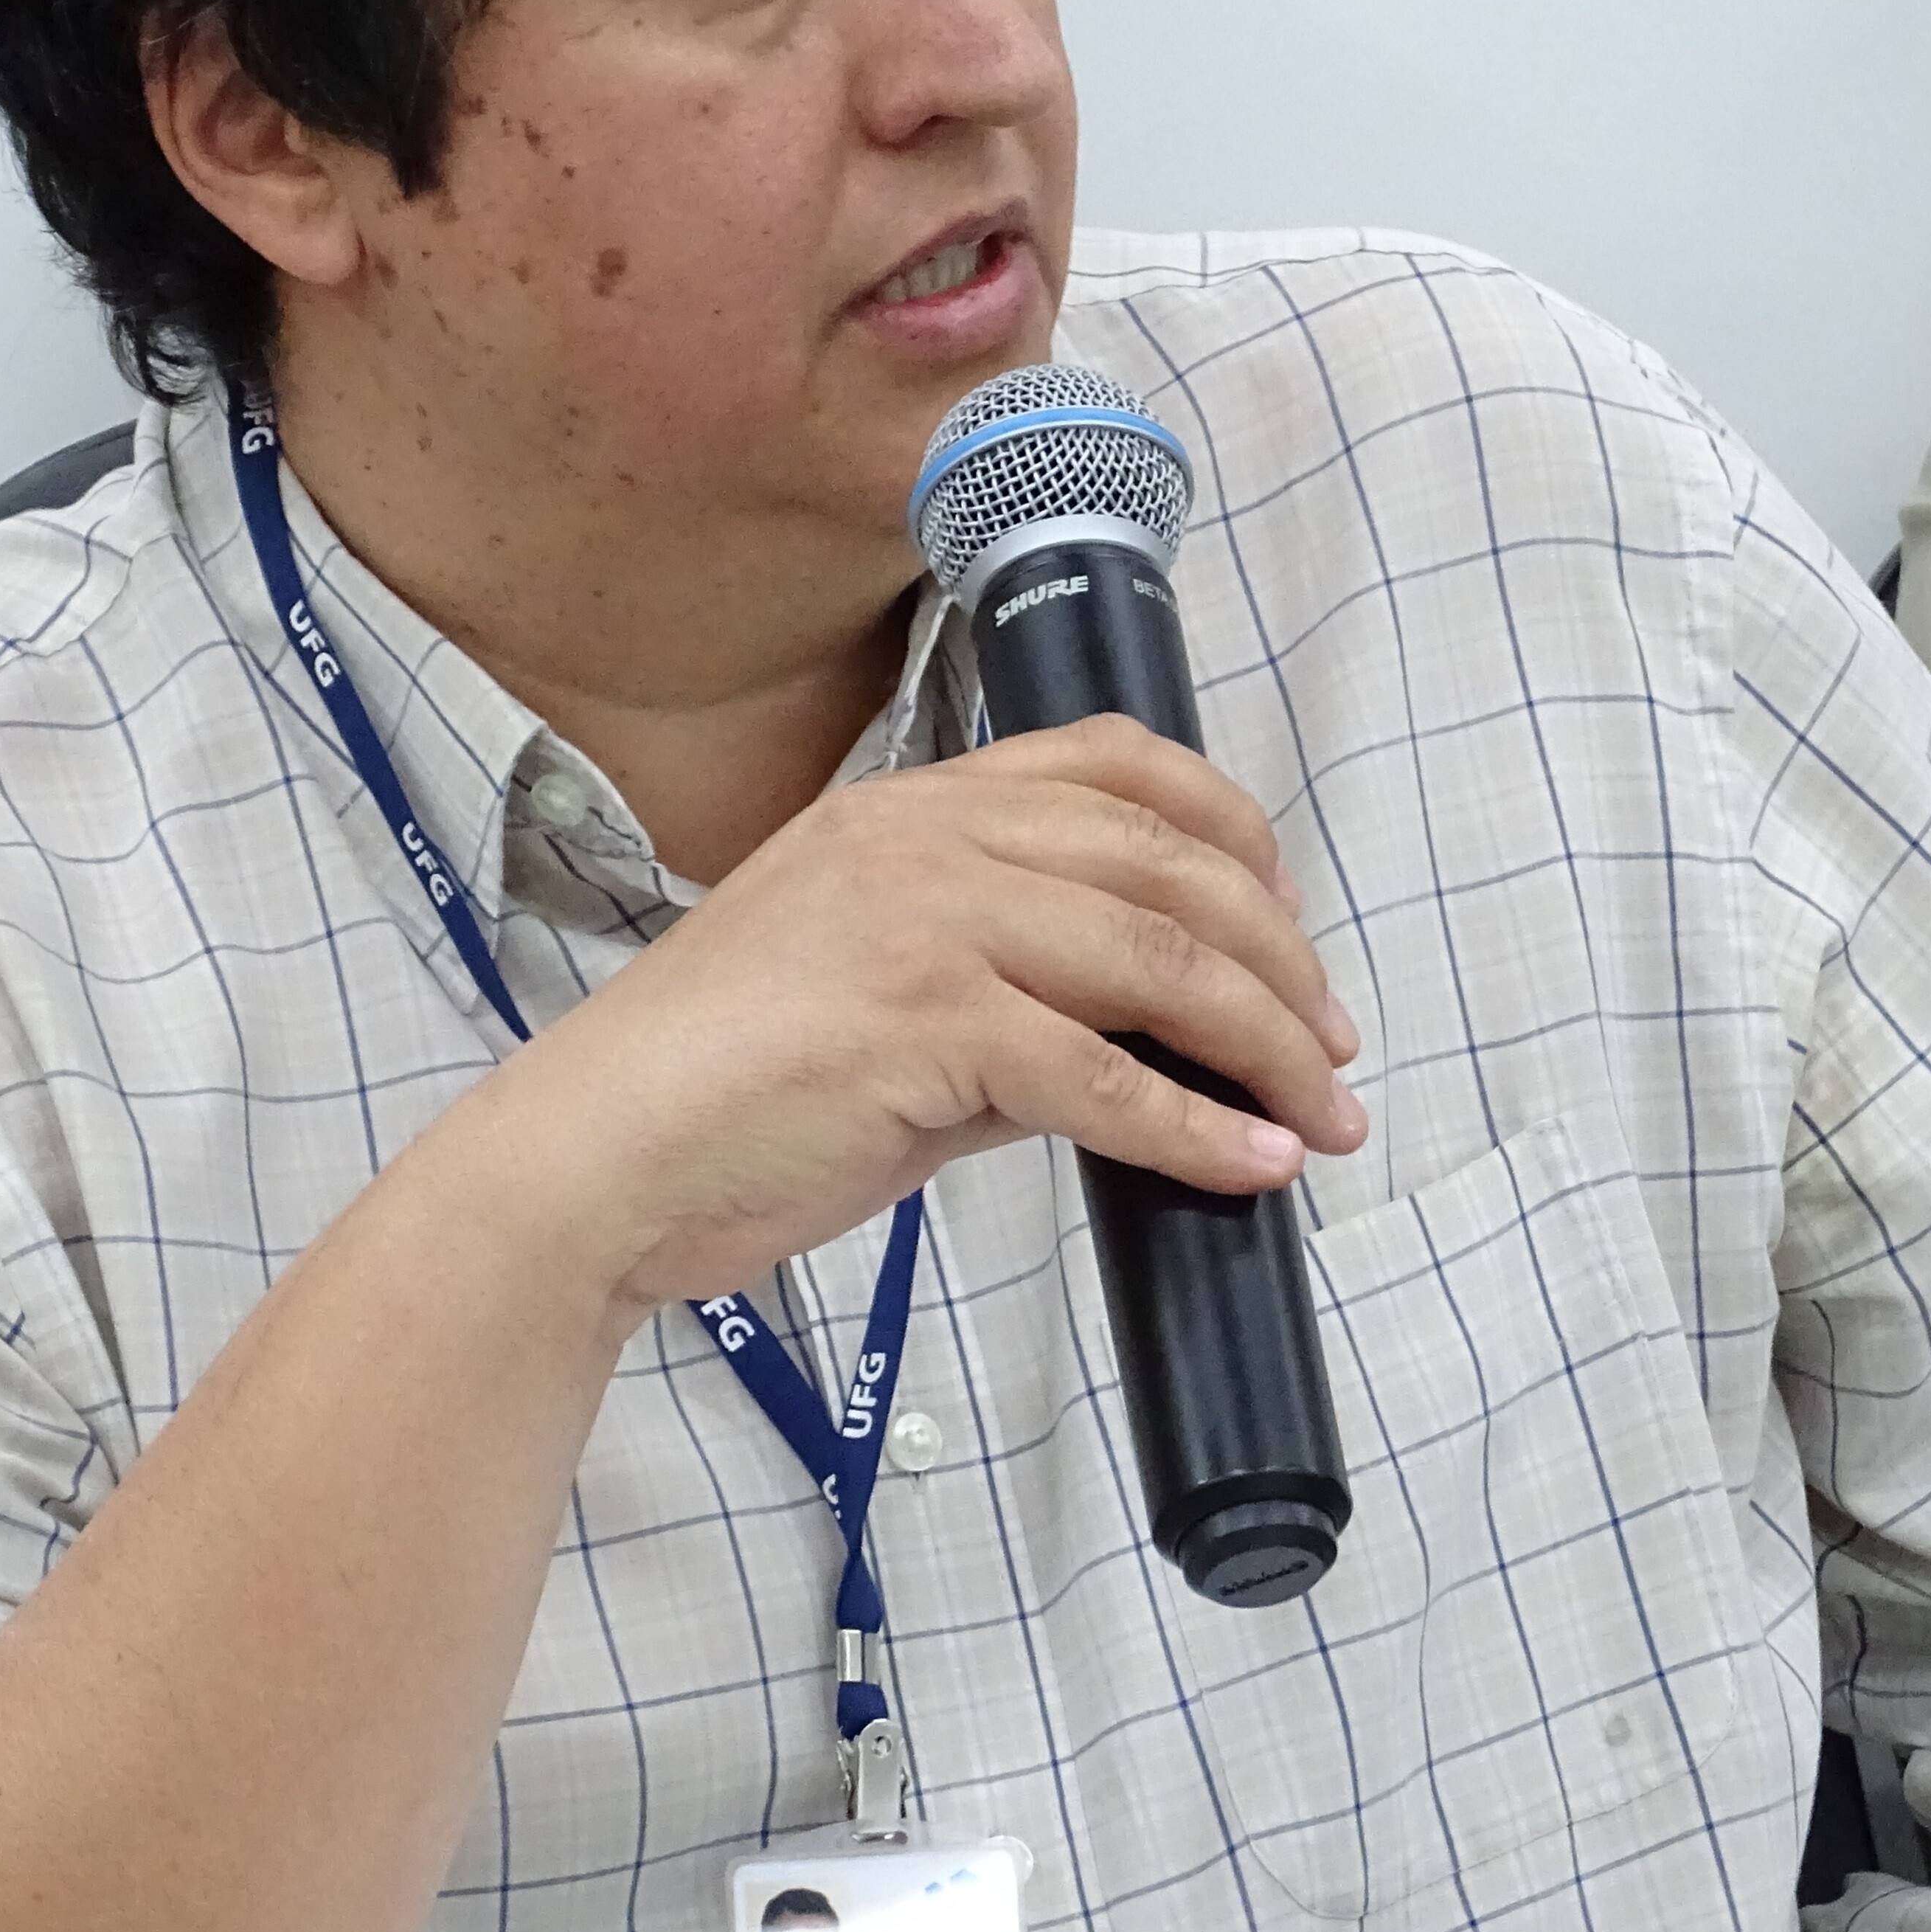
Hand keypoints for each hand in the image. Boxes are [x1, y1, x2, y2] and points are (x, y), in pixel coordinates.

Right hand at [483, 712, 1366, 1323]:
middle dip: (1282, 962)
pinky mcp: (921, 1025)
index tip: (1288, 918)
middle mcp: (923, 841)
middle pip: (1168, 864)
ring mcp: (923, 924)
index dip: (1234, 833)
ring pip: (1160, 959)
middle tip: (1334, 1046)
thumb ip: (1005, 1004)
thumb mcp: (876, 1008)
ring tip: (1323, 1115)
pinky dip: (1199, 1128)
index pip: (1116, 767)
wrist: (596, 1160)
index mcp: (908, 810)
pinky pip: (1106, 1076)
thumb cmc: (719, 1096)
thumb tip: (1136, 1057)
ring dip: (1270, 1045)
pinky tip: (1251, 1164)